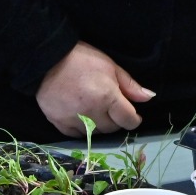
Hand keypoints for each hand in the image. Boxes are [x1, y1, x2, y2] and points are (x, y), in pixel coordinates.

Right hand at [36, 41, 154, 136]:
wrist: (46, 59)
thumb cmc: (82, 58)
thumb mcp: (110, 66)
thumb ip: (130, 85)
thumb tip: (148, 98)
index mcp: (108, 97)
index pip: (128, 120)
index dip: (133, 119)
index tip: (132, 115)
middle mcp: (92, 113)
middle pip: (112, 128)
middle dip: (116, 120)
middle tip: (112, 108)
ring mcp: (75, 121)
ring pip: (95, 134)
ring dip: (99, 125)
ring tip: (95, 110)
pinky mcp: (59, 124)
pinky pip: (77, 135)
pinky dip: (82, 129)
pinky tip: (81, 117)